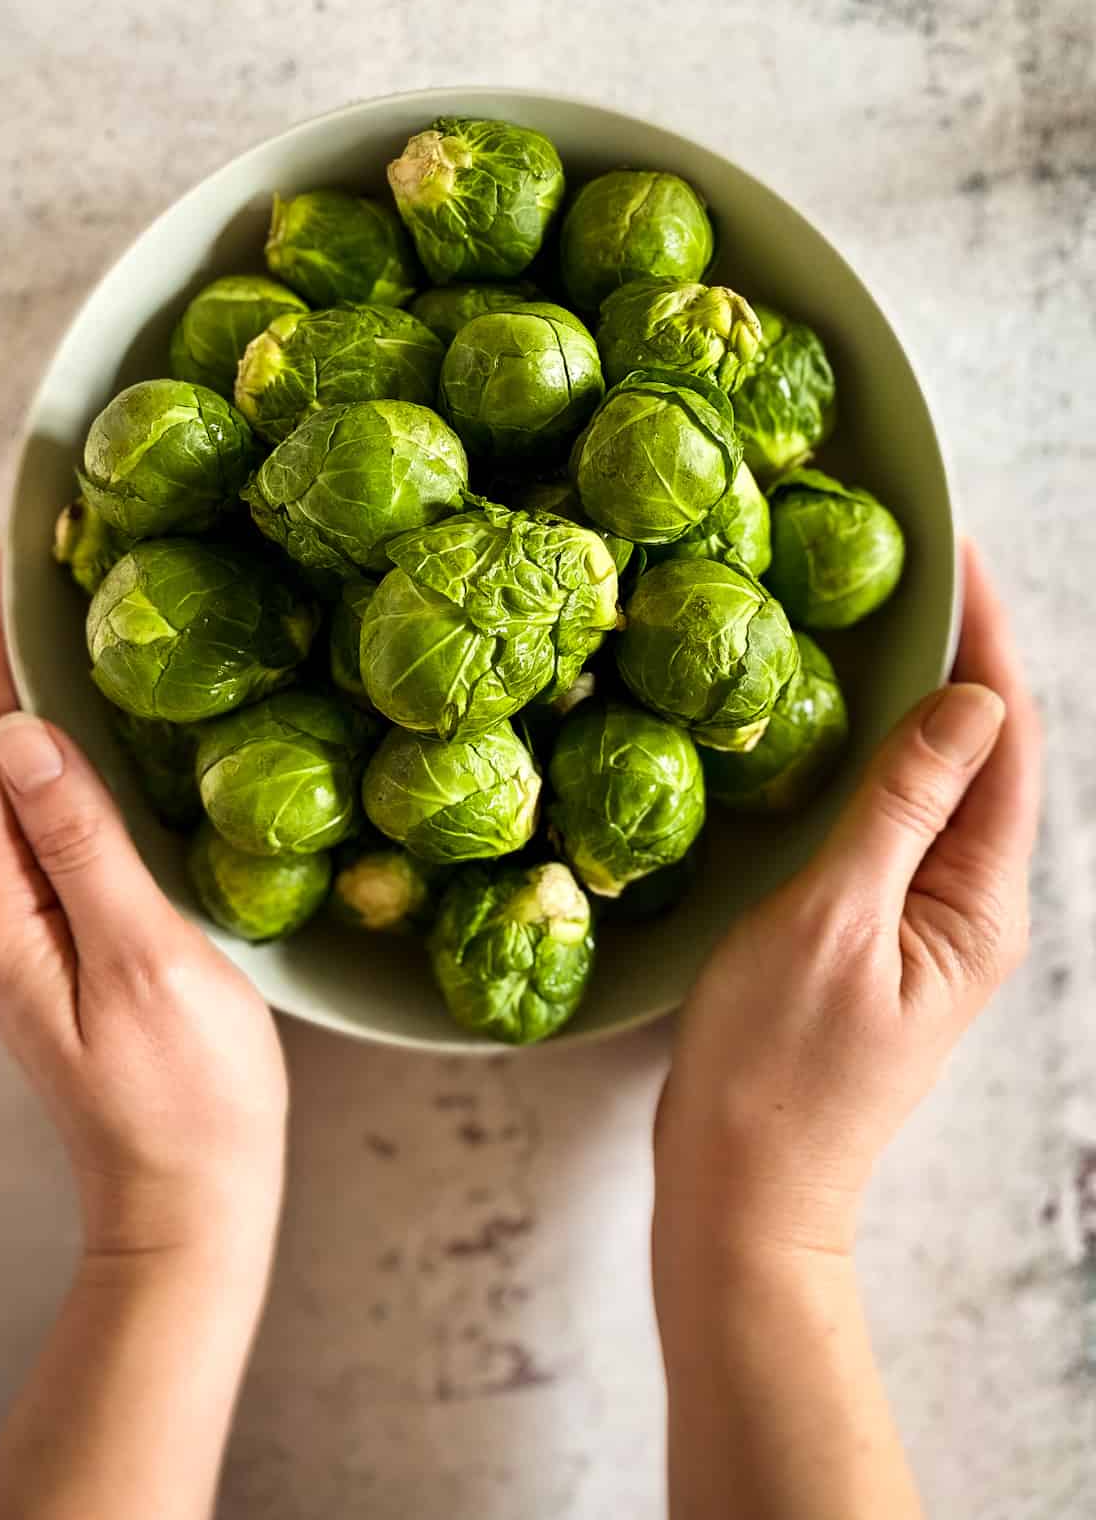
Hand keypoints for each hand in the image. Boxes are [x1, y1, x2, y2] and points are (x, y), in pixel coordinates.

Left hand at [0, 550, 288, 1265]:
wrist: (193, 1202)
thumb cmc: (184, 1094)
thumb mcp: (142, 960)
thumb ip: (81, 845)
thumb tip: (22, 735)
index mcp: (0, 910)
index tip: (7, 566)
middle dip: (11, 663)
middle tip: (48, 573)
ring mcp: (26, 928)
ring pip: (20, 791)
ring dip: (39, 707)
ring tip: (72, 628)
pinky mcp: (64, 940)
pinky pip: (53, 827)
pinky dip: (72, 764)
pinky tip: (108, 738)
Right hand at [655, 541, 1041, 1260]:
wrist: (742, 1188)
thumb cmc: (778, 1066)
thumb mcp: (834, 918)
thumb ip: (903, 806)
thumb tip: (974, 701)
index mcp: (980, 904)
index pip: (1006, 745)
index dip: (989, 645)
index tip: (957, 558)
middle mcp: (969, 909)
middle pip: (983, 759)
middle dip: (963, 658)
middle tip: (917, 568)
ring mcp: (922, 924)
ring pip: (937, 788)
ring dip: (920, 705)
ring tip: (883, 623)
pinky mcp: (873, 936)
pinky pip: (894, 825)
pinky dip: (877, 761)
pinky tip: (836, 730)